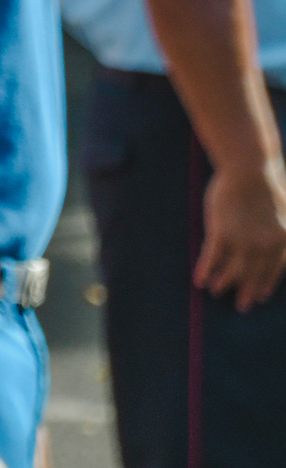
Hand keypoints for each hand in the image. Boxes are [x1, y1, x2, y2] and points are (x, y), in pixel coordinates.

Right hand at [195, 157, 285, 310]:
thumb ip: (283, 228)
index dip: (266, 283)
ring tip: (216, 291)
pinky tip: (199, 280)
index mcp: (283, 240)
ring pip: (233, 270)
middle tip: (242, 306)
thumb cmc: (267, 183)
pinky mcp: (222, 233)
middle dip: (247, 291)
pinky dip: (205, 270)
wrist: (250, 168)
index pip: (274, 269)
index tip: (260, 295)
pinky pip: (212, 258)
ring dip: (224, 283)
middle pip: (254, 274)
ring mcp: (244, 241)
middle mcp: (266, 246)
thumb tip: (281, 240)